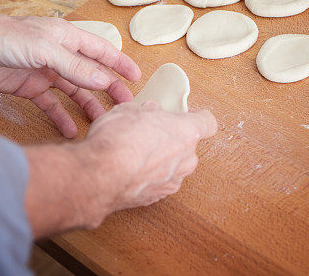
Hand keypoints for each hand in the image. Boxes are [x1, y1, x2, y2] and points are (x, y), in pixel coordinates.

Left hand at [0, 13, 141, 137]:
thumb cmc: (3, 37)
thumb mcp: (44, 49)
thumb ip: (74, 66)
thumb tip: (102, 79)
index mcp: (66, 37)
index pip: (100, 51)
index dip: (119, 63)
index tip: (137, 77)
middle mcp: (58, 54)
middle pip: (90, 73)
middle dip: (108, 89)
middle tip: (125, 107)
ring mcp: (43, 71)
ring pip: (73, 91)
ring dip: (87, 106)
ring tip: (101, 123)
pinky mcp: (28, 87)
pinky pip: (50, 104)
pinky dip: (61, 116)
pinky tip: (70, 130)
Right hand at [73, 101, 217, 227]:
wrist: (100, 176)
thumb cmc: (117, 140)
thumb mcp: (129, 111)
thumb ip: (146, 111)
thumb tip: (149, 111)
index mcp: (186, 133)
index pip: (208, 123)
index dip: (197, 117)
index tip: (185, 115)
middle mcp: (186, 159)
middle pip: (188, 146)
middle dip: (172, 139)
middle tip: (150, 132)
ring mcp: (173, 181)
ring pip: (174, 166)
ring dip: (160, 160)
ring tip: (135, 153)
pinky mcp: (156, 197)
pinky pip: (158, 182)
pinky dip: (148, 177)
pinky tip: (129, 171)